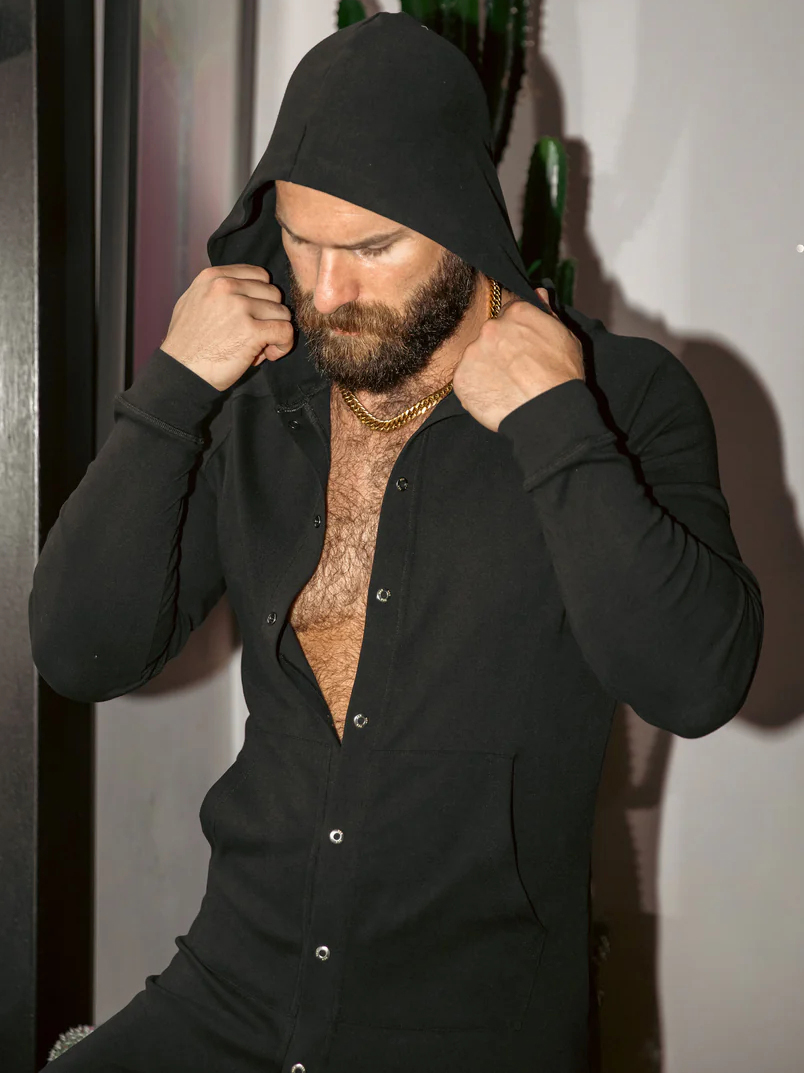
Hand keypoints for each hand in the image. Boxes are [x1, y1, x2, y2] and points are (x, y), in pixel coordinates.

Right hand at [160, 264, 294, 390]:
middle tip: (257, 335)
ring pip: (282, 312)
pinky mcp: (251, 331)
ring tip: (260, 347)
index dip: (263, 297)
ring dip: (277, 331)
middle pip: (273, 293)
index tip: (255, 315)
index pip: (259, 275)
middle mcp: (226, 287)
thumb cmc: (187, 343)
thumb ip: (217, 290)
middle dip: (270, 315)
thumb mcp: (193, 302)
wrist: (181, 372)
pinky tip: (269, 354)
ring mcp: (240, 308)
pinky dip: (283, 345)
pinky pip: (285, 331)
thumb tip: (245, 288)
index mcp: (213, 277)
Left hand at [452, 286, 584, 431]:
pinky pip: (466, 380)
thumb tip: (539, 294)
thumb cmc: (562, 378)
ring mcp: (473, 352)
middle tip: (515, 372)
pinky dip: (476, 388)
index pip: (509, 315)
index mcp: (517, 313)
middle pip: (491, 335)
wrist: (548, 413)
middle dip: (499, 350)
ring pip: (476, 357)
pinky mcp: (461, 377)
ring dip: (486, 369)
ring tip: (506, 387)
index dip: (516, 334)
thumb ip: (547, 314)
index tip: (522, 350)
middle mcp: (491, 327)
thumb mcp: (566, 338)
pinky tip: (495, 397)